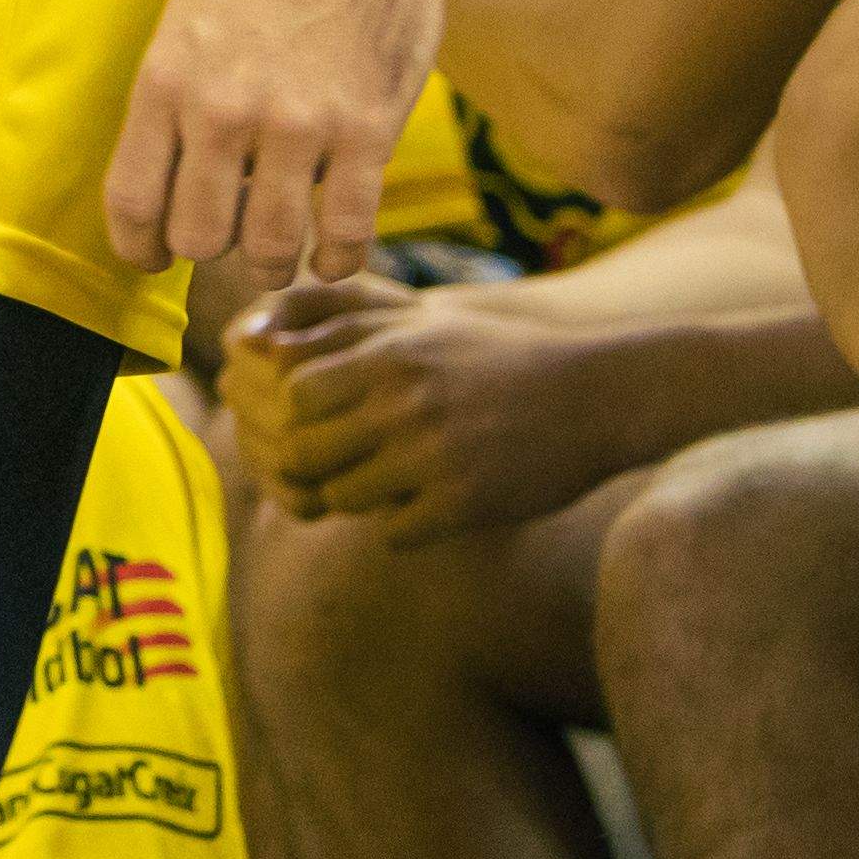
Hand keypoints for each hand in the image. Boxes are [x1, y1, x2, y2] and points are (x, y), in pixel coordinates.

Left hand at [107, 0, 438, 281]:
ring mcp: (298, 122)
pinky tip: (332, 253)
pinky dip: (337, 258)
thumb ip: (173, 100)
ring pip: (270, 248)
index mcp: (166, 78)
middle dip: (210, 251)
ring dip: (272, 262)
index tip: (153, 258)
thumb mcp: (185, 17)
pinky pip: (345, 232)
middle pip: (198, 237)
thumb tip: (163, 185)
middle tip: (226, 239)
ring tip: (276, 254)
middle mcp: (223, 108)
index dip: (139, 248)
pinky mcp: (367, 129)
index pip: (132, 201)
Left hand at [230, 272, 621, 538]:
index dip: (301, 414)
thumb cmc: (497, 357)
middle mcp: (404, 405)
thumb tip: (263, 347)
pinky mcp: (463, 505)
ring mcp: (433, 457)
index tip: (327, 419)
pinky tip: (432, 504)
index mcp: (390, 357)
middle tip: (348, 462)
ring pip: (344, 498)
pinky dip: (404, 525)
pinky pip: (393, 534)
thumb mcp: (424, 324)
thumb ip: (345, 330)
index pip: (292, 396)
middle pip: (305, 453)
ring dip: (359, 497)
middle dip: (317, 463)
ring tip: (394, 481)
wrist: (595, 397)